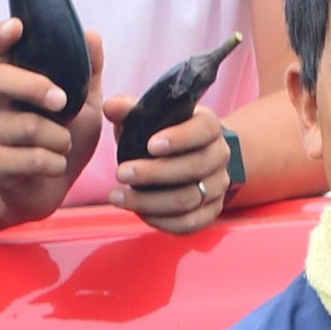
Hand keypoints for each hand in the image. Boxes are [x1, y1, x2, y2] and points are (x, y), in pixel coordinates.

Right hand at [0, 19, 104, 226]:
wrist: (47, 188)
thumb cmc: (62, 136)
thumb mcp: (84, 102)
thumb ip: (88, 70)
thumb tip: (92, 35)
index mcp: (12, 79)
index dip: (0, 35)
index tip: (17, 27)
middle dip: (34, 86)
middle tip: (63, 101)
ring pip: (26, 125)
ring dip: (60, 137)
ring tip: (64, 145)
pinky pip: (32, 158)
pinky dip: (56, 163)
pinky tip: (56, 165)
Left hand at [106, 103, 234, 235]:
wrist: (193, 156)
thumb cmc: (165, 134)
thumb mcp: (150, 118)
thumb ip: (130, 111)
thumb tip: (111, 107)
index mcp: (209, 126)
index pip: (204, 129)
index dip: (180, 138)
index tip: (150, 145)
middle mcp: (219, 156)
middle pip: (195, 167)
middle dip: (154, 173)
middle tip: (121, 173)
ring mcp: (218, 186)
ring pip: (189, 199)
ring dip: (150, 201)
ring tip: (119, 197)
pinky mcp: (211, 211)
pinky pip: (190, 223)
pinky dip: (162, 221)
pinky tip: (138, 213)